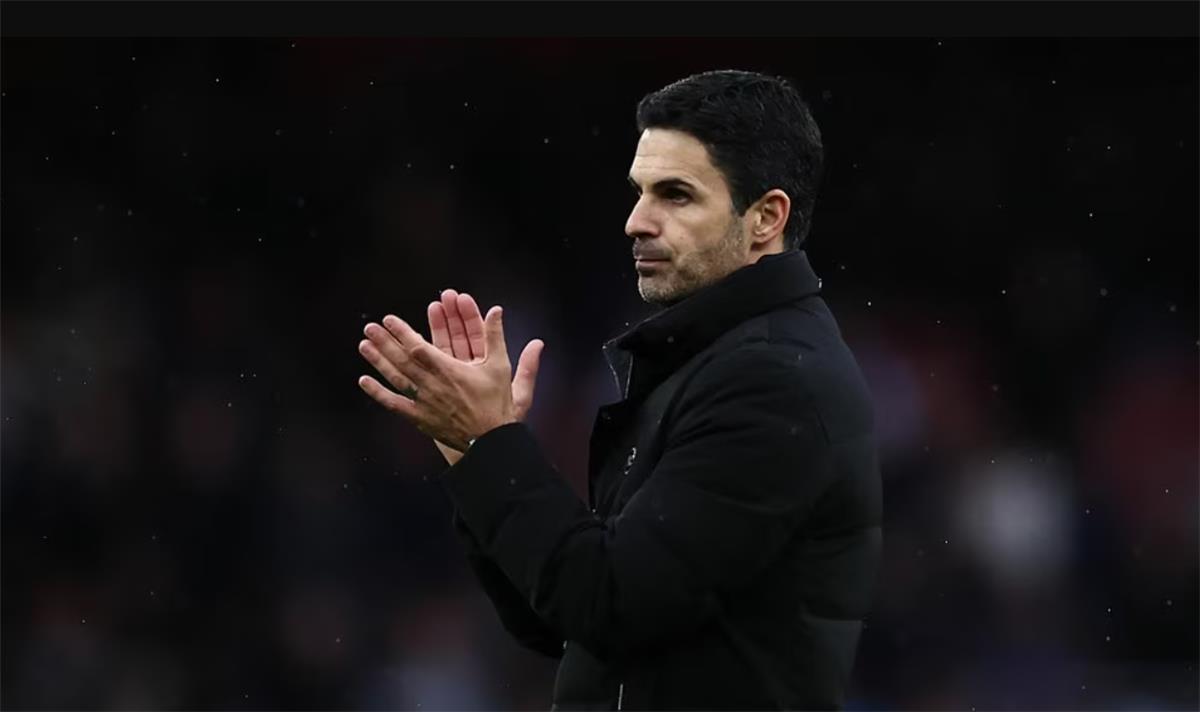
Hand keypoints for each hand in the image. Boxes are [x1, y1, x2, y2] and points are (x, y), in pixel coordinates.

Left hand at [357, 295, 544, 459]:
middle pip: (402, 360)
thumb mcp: (501, 366)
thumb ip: (496, 337)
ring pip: (396, 377)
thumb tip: (496, 310)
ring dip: (378, 361)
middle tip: (369, 328)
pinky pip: (394, 404)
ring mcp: (423, 402)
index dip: (402, 332)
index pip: (419, 347)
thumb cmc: (496, 404)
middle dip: (384, 342)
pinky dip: (378, 393)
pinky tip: (364, 382)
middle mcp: (432, 384)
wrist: (491, 441)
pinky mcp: (420, 418)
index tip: (389, 320)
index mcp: (449, 370)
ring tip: (363, 346)